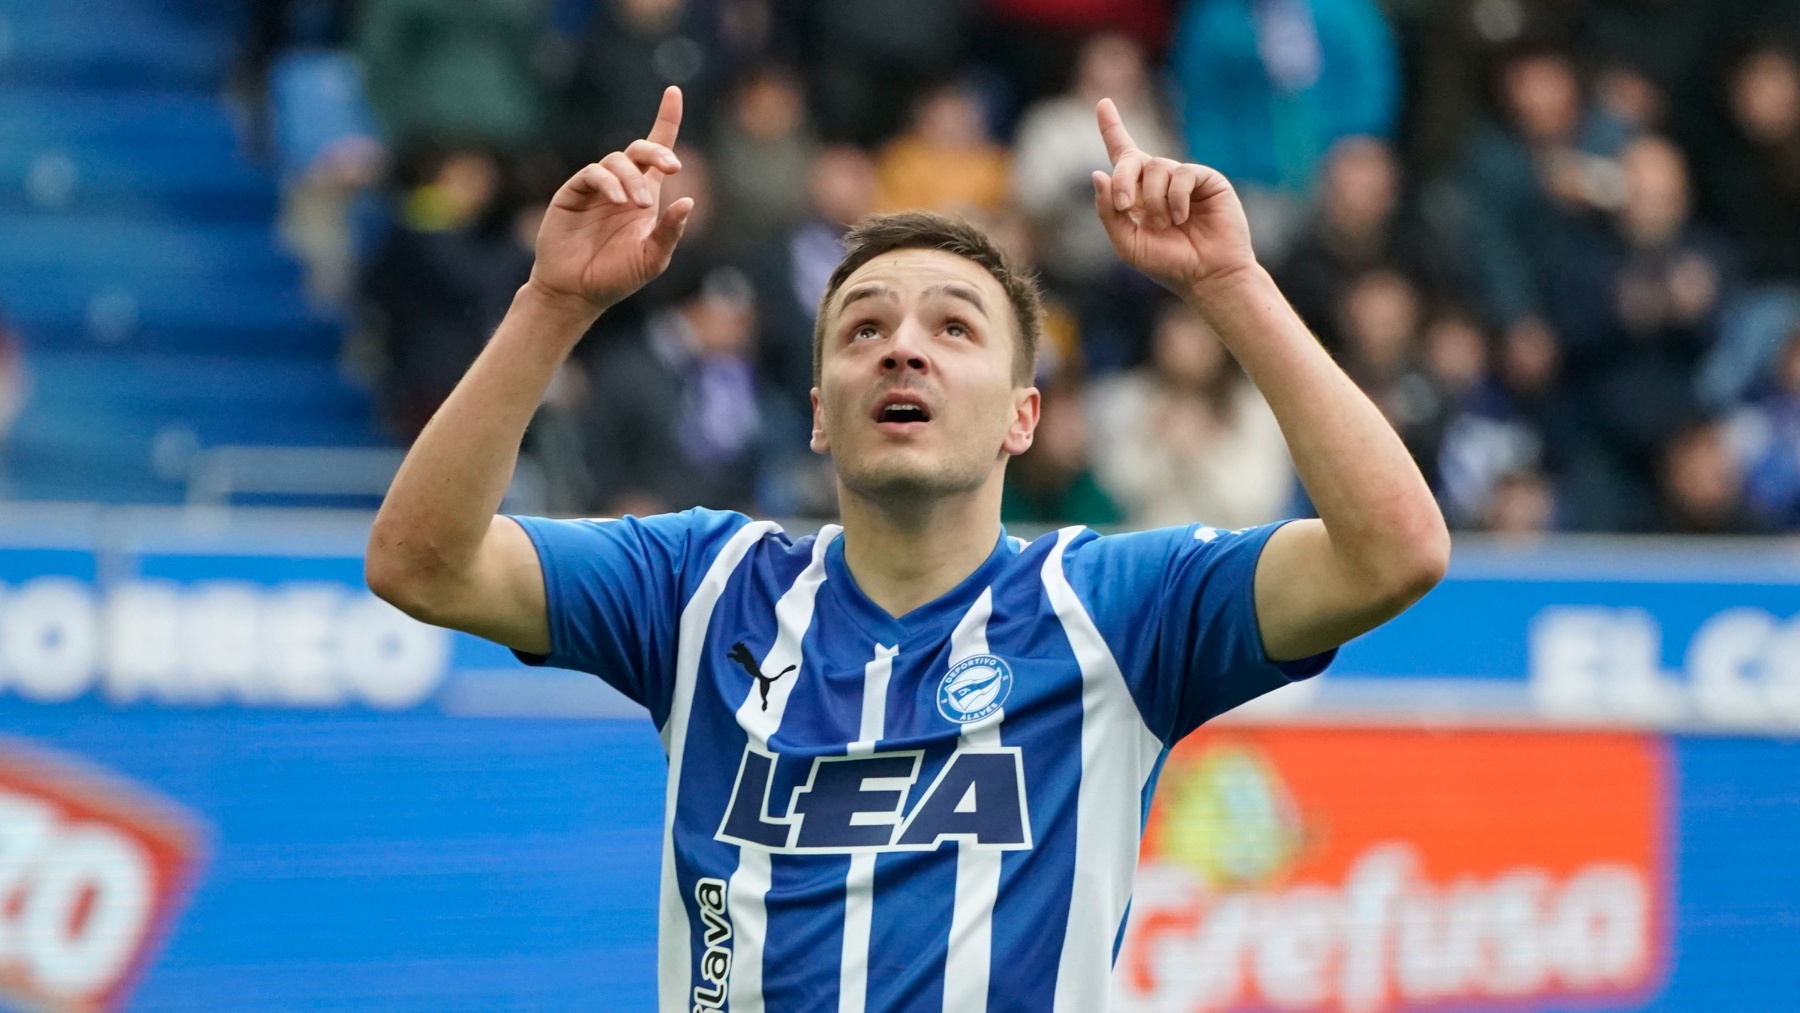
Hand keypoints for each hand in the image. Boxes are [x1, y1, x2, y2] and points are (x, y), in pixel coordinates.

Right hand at [528, 86, 693, 312]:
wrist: (576, 293)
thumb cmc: (616, 277)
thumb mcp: (652, 258)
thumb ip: (670, 232)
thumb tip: (689, 201)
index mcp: (644, 196)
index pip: (657, 150)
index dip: (666, 119)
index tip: (674, 91)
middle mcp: (621, 185)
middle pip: (640, 150)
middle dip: (658, 151)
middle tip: (673, 169)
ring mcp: (596, 187)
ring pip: (617, 161)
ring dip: (633, 179)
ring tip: (639, 204)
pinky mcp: (573, 192)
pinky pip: (592, 174)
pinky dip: (608, 182)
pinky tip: (619, 200)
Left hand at [1091, 99, 1257, 298]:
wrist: (1207, 275)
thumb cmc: (1169, 264)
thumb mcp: (1127, 243)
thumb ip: (1108, 212)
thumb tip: (1098, 173)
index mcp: (1138, 194)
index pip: (1124, 154)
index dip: (1112, 128)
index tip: (1103, 103)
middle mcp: (1160, 182)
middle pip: (1132, 158)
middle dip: (1123, 178)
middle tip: (1124, 206)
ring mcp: (1183, 179)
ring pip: (1156, 167)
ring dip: (1152, 199)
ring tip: (1164, 224)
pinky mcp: (1206, 179)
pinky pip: (1181, 174)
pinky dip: (1175, 198)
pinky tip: (1181, 218)